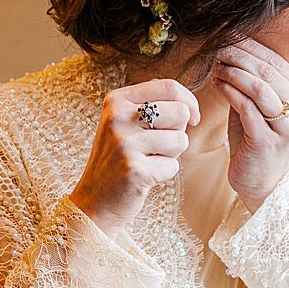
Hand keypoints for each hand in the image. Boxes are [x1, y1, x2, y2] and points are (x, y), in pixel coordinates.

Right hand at [69, 79, 200, 238]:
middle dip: (179, 132)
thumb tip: (188, 102)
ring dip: (172, 155)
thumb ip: (151, 105)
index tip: (192, 118)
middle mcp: (117, 117)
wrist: (95, 201)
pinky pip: (173, 166)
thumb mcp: (125, 123)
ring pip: (181, 140)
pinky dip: (165, 174)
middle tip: (158, 147)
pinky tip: (145, 177)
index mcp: (116, 101)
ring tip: (148, 161)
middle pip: (180, 112)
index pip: (168, 86)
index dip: (189, 102)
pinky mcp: (134, 170)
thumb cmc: (118, 160)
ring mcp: (124, 143)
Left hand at [212, 39, 288, 210]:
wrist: (261, 183)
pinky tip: (218, 85)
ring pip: (259, 88)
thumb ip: (256, 80)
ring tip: (217, 65)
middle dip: (241, 56)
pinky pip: (247, 108)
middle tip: (220, 47)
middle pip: (270, 73)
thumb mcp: (262, 106)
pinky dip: (230, 92)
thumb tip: (233, 45)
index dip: (253, 47)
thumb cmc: (258, 139)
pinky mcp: (268, 142)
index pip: (280, 63)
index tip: (230, 35)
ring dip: (234, 72)